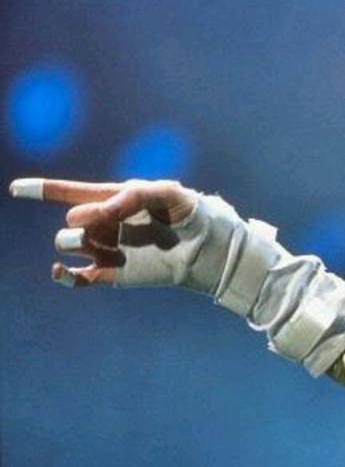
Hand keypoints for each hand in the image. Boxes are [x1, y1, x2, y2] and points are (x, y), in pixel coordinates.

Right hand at [10, 177, 201, 287]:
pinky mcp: (110, 272)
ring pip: (69, 245)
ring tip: (98, 242)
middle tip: (103, 218)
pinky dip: (64, 277)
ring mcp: (105, 248)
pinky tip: (60, 270)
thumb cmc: (185, 211)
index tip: (17, 189)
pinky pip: (76, 278)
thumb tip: (96, 213)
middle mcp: (103, 223)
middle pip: (71, 221)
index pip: (72, 193)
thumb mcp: (165, 193)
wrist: (203, 245)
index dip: (44, 189)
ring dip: (74, 242)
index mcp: (112, 199)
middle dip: (82, 219)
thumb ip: (131, 196)